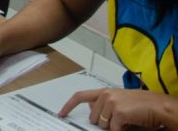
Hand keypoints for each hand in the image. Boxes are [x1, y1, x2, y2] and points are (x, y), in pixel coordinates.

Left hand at [59, 87, 175, 129]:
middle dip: (104, 123)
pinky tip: (130, 123)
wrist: (157, 106)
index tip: (61, 113)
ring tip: (126, 120)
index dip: (69, 105)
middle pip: (93, 118)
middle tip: (119, 120)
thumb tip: (92, 111)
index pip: (80, 96)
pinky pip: (114, 130)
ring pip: (103, 125)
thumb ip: (103, 104)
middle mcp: (105, 95)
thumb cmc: (141, 106)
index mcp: (104, 91)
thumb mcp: (119, 102)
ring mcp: (111, 103)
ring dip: (113, 127)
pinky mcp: (119, 113)